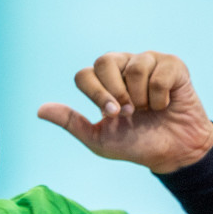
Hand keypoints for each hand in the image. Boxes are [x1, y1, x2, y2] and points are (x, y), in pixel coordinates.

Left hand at [37, 51, 212, 174]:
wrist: (172, 151)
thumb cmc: (135, 143)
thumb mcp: (98, 137)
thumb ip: (71, 121)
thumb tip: (40, 110)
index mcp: (102, 82)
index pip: (84, 75)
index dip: (96, 94)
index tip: (112, 115)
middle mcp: (122, 66)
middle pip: (104, 61)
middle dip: (115, 92)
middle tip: (129, 111)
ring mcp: (147, 61)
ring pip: (135, 67)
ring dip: (142, 97)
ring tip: (149, 109)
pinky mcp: (172, 64)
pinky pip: (159, 74)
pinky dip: (161, 97)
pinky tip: (166, 103)